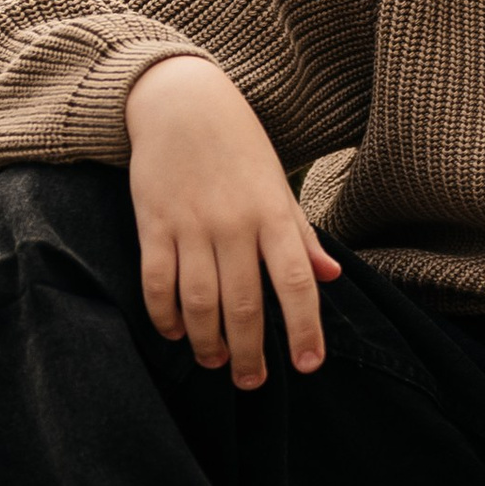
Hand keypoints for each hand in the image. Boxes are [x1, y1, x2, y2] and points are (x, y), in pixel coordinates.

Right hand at [126, 55, 339, 387]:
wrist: (182, 102)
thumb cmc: (238, 147)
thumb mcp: (278, 185)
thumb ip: (301, 235)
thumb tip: (331, 277)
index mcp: (273, 215)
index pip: (296, 283)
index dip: (305, 329)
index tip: (309, 366)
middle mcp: (234, 224)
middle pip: (244, 305)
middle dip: (250, 354)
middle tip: (252, 383)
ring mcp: (191, 225)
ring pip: (200, 303)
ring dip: (207, 343)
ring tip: (215, 363)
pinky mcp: (153, 224)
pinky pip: (157, 283)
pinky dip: (165, 316)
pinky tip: (175, 333)